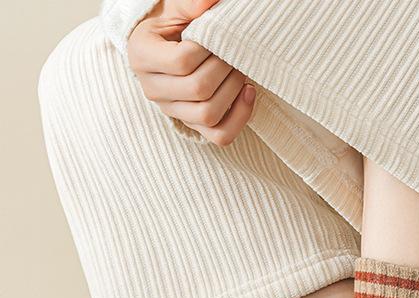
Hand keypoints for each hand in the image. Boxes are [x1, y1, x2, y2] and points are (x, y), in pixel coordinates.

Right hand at [128, 0, 254, 145]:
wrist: (166, 49)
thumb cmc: (172, 27)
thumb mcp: (174, 11)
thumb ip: (189, 4)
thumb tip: (212, 0)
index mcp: (141, 56)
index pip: (181, 62)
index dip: (207, 50)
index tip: (218, 38)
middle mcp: (152, 89)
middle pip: (198, 89)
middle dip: (225, 69)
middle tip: (236, 53)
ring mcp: (172, 111)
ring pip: (209, 114)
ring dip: (234, 91)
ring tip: (241, 70)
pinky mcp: (192, 125)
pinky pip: (220, 135)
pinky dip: (240, 117)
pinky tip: (249, 93)